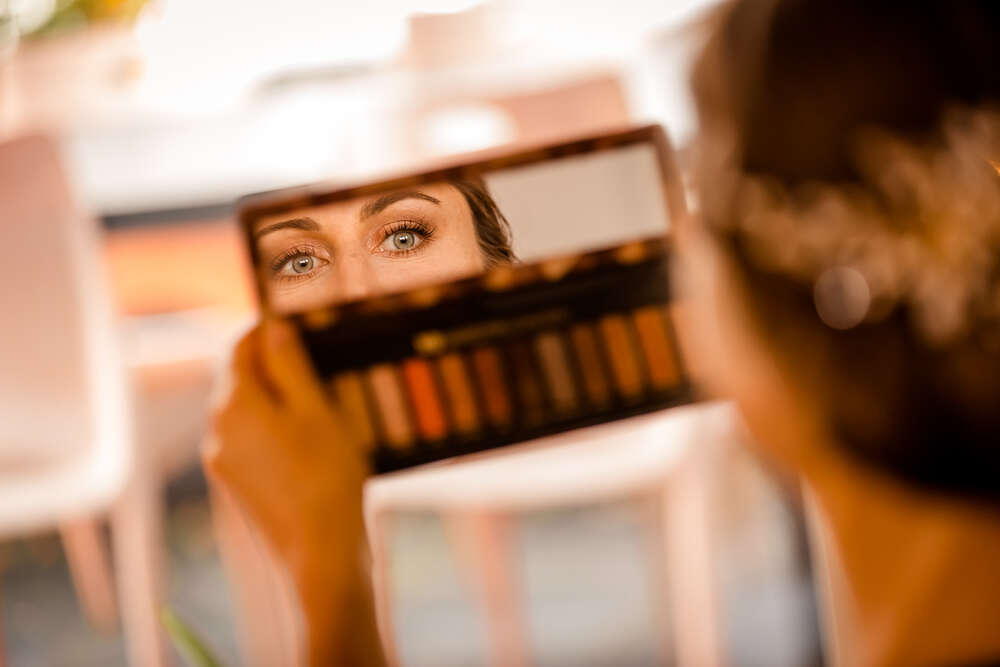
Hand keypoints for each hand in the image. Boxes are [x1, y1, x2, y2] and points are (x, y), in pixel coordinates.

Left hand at [204, 318, 382, 664]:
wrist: (320, 553)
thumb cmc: (325, 476)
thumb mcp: (316, 409)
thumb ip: (290, 364)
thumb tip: (272, 327)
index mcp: (233, 402)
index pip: (239, 346)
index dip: (266, 328)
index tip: (296, 320)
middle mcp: (217, 428)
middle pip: (240, 377)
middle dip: (273, 362)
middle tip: (316, 357)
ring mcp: (223, 459)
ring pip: (246, 410)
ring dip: (276, 396)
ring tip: (318, 399)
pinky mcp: (237, 484)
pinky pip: (250, 438)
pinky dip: (274, 426)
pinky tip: (308, 438)